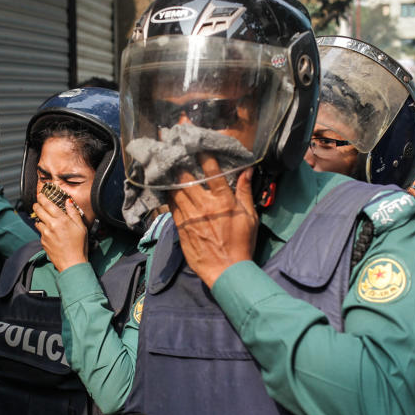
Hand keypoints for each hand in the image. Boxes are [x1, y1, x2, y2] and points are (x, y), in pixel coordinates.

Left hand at [34, 188, 87, 271]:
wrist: (72, 263)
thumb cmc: (79, 246)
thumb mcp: (81, 227)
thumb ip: (73, 213)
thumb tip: (69, 201)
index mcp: (61, 220)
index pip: (48, 204)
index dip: (42, 198)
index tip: (40, 195)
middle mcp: (51, 225)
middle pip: (38, 210)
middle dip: (37, 205)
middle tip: (38, 203)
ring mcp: (45, 234)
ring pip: (37, 221)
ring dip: (40, 218)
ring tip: (45, 219)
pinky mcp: (42, 241)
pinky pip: (40, 232)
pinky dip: (43, 230)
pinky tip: (50, 232)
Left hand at [168, 157, 257, 287]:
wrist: (226, 270)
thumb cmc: (241, 243)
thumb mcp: (250, 217)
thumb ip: (245, 192)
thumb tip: (246, 170)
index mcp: (223, 202)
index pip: (211, 172)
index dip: (203, 155)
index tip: (196, 144)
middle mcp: (203, 206)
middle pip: (186, 179)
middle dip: (179, 164)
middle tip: (172, 150)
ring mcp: (189, 218)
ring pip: (175, 192)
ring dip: (170, 178)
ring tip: (165, 166)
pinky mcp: (181, 228)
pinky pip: (171, 208)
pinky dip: (168, 197)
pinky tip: (164, 189)